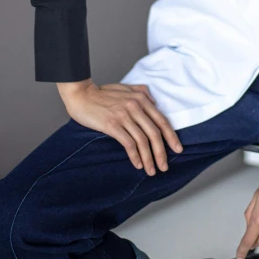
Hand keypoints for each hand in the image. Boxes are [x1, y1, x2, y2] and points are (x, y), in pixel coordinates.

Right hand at [62, 81, 183, 174]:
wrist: (81, 94)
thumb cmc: (102, 93)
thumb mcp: (125, 87)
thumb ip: (141, 92)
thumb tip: (154, 102)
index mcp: (141, 98)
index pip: (161, 120)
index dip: (171, 136)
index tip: (178, 149)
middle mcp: (135, 106)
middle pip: (155, 133)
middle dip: (162, 152)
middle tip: (165, 167)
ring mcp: (124, 115)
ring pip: (143, 140)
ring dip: (149, 158)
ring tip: (152, 171)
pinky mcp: (112, 125)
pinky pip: (128, 143)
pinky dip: (135, 155)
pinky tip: (137, 164)